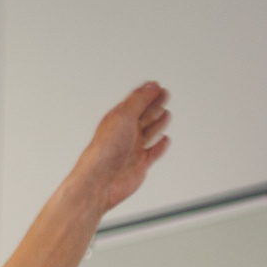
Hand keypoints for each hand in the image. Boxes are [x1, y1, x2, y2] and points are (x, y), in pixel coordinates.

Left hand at [70, 82, 171, 215]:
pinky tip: (164, 140)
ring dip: (158, 122)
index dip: (147, 93)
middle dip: (154, 104)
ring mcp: (132, 148)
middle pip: (143, 114)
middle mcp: (125, 133)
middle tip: (164, 94)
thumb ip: (139, 100)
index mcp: (118, 119)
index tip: (156, 85)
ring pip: (149, 131)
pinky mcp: (140, 163)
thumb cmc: (104, 151)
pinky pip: (153, 152)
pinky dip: (160, 146)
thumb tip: (151, 86)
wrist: (101, 181)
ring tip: (165, 113)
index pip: (135, 101)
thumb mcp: (123, 117)